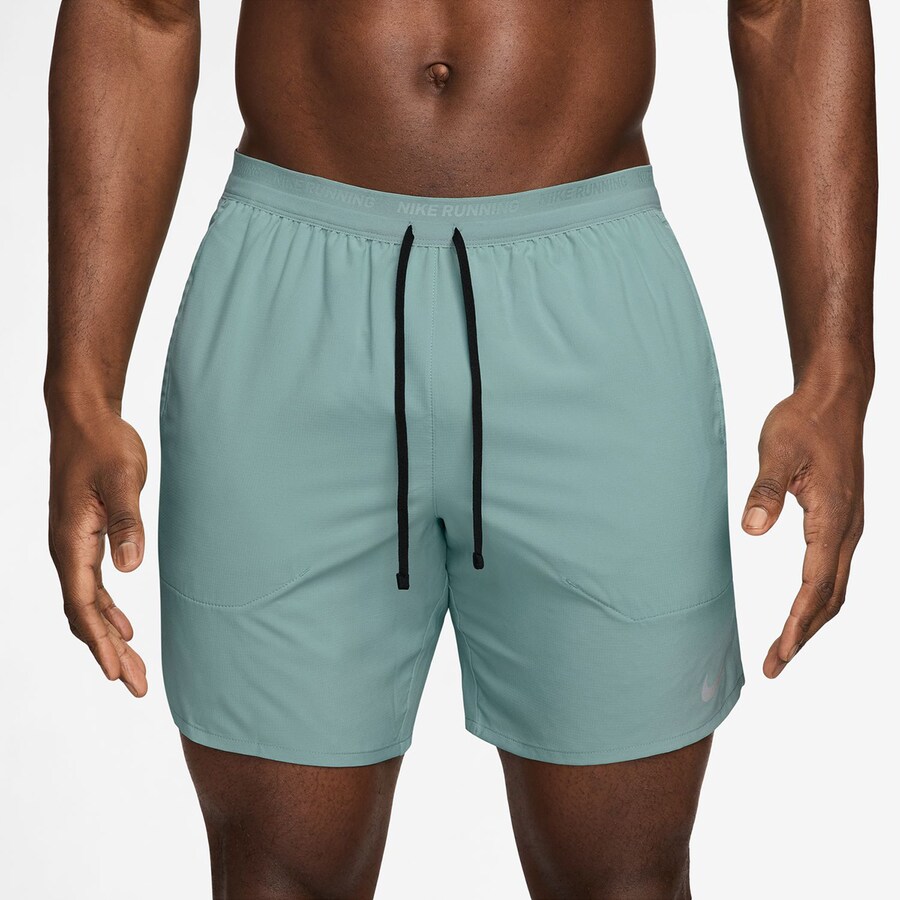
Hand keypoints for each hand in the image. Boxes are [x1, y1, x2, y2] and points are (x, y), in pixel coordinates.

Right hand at [48, 400, 148, 695]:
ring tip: (133, 669)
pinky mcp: (85, 538)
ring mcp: (73, 547)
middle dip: (110, 653)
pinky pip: (93, 588)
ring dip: (110, 638)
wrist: (86, 420)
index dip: (100, 642)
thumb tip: (130, 566)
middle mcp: (66, 550)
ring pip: (89, 606)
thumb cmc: (104, 445)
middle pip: (85, 615)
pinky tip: (125, 627)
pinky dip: (108, 613)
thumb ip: (126, 522)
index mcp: (70, 542)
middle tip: (137, 687)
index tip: (118, 673)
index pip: (84, 604)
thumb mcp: (121, 480)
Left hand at [742, 384, 865, 677]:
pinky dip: (818, 601)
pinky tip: (801, 610)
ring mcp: (848, 527)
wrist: (833, 400)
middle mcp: (847, 530)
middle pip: (830, 599)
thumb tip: (751, 530)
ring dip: (810, 623)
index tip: (779, 652)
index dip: (797, 622)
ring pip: (835, 590)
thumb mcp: (776, 451)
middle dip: (802, 636)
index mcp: (833, 519)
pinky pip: (834, 573)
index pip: (815, 585)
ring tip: (783, 650)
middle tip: (772, 667)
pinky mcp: (842, 521)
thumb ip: (765, 491)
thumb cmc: (802, 422)